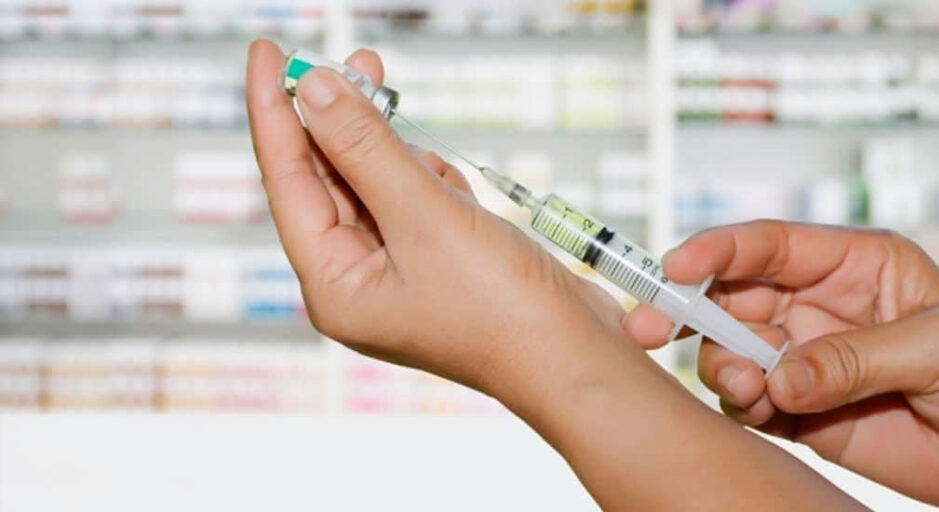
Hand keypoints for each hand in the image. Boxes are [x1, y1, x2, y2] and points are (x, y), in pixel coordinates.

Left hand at [246, 40, 624, 398]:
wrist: (575, 355)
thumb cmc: (500, 309)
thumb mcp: (425, 217)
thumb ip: (365, 149)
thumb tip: (312, 90)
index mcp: (334, 285)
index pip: (287, 181)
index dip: (272, 111)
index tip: (264, 50)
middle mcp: (357, 280)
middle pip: (330, 179)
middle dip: (344, 119)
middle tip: (357, 59)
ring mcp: (399, 271)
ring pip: (376, 184)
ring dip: (395, 149)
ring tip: (419, 136)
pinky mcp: (439, 260)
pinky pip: (414, 200)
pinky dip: (428, 178)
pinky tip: (450, 182)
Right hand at [623, 220, 938, 508]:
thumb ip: (855, 357)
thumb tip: (780, 376)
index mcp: (853, 265)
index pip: (771, 245)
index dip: (718, 250)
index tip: (675, 267)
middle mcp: (818, 305)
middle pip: (732, 296)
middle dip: (689, 310)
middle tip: (651, 331)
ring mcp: (804, 357)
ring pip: (730, 350)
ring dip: (721, 366)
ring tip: (750, 390)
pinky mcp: (799, 408)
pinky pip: (747, 400)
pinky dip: (740, 405)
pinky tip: (764, 410)